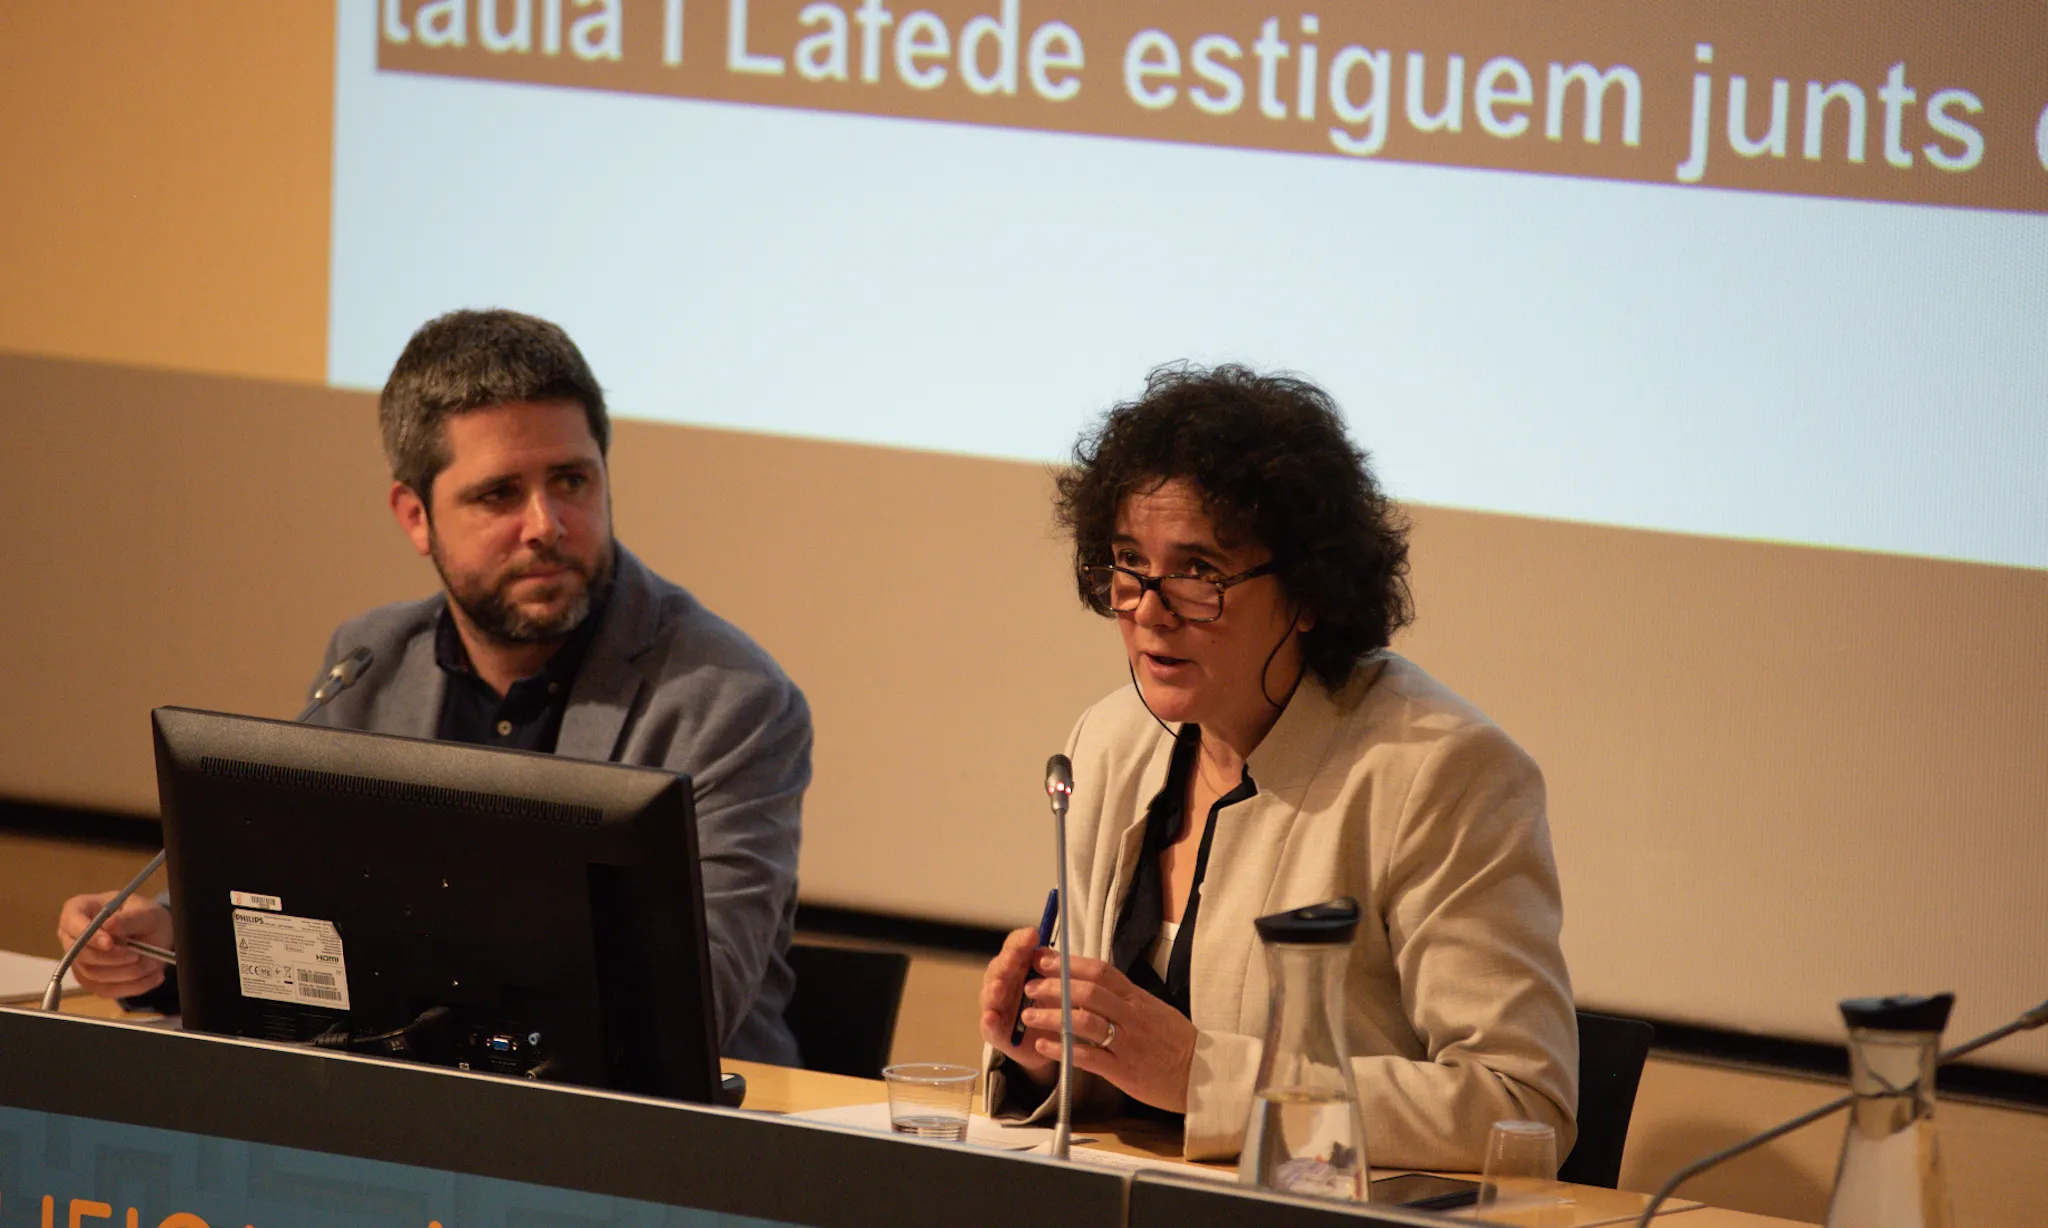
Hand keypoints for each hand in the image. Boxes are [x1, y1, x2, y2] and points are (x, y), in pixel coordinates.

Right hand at [56, 892, 173, 999]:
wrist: (152, 932)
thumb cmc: (144, 915)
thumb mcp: (146, 911)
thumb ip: (130, 918)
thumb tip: (110, 924)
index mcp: (79, 909)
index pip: (71, 922)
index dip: (89, 936)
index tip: (110, 942)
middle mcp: (72, 936)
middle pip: (80, 953)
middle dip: (112, 958)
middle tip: (137, 955)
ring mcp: (78, 959)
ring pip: (93, 974)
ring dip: (125, 973)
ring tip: (151, 964)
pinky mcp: (89, 979)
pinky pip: (105, 989)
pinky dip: (132, 986)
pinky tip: (154, 977)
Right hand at [977, 926, 1059, 1086]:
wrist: (1053, 1041)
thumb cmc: (1054, 1005)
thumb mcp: (1059, 985)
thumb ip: (1053, 968)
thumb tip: (1045, 953)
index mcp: (1018, 966)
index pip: (1015, 947)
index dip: (1021, 940)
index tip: (1033, 934)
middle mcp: (1003, 983)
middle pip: (999, 968)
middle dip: (1006, 962)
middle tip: (1014, 959)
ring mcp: (997, 1007)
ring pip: (990, 995)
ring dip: (993, 990)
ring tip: (999, 987)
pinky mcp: (996, 1032)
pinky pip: (990, 1027)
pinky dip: (990, 1022)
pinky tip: (991, 1017)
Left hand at [1019, 950, 1197, 1113]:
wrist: (1203, 1075)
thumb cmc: (1175, 1041)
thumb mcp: (1152, 1009)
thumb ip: (1123, 997)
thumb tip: (1088, 984)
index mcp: (1137, 998)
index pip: (1100, 971)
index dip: (1068, 963)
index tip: (1043, 958)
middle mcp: (1131, 1015)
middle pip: (1088, 992)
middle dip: (1054, 986)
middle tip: (1029, 987)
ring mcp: (1127, 1043)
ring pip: (1084, 1022)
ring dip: (1052, 1016)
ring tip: (1028, 1015)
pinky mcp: (1123, 1070)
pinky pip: (1088, 1057)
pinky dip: (1062, 1050)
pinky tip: (1042, 1045)